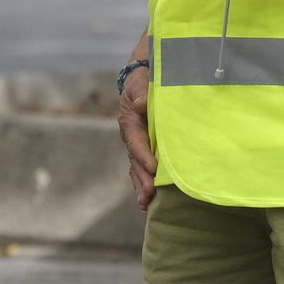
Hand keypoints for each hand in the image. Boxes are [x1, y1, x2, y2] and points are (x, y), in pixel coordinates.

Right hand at [117, 71, 156, 210]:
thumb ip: (141, 93)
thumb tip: (141, 105)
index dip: (144, 156)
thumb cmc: (142, 82)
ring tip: (146, 204)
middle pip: (135, 161)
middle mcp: (131, 138)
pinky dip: (143, 184)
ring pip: (137, 169)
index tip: (153, 168)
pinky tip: (148, 201)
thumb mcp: (140, 83)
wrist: (140, 80)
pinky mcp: (143, 150)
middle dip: (143, 179)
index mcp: (130, 123)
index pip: (136, 142)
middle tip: (151, 195)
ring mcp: (136, 146)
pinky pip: (141, 169)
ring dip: (141, 186)